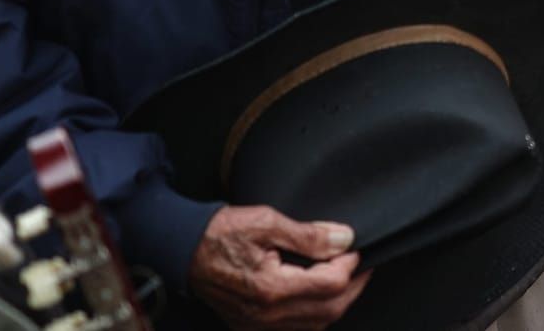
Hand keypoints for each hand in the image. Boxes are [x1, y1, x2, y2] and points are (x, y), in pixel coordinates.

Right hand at [189, 205, 369, 329]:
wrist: (183, 250)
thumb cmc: (220, 234)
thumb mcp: (266, 222)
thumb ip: (308, 234)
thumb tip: (343, 239)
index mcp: (271, 288)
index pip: (331, 284)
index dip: (350, 264)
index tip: (353, 247)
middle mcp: (266, 315)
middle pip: (330, 309)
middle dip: (352, 286)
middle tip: (360, 264)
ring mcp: (258, 326)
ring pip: (317, 324)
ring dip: (337, 302)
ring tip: (344, 277)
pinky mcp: (251, 327)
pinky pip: (297, 330)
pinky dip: (316, 315)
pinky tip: (319, 296)